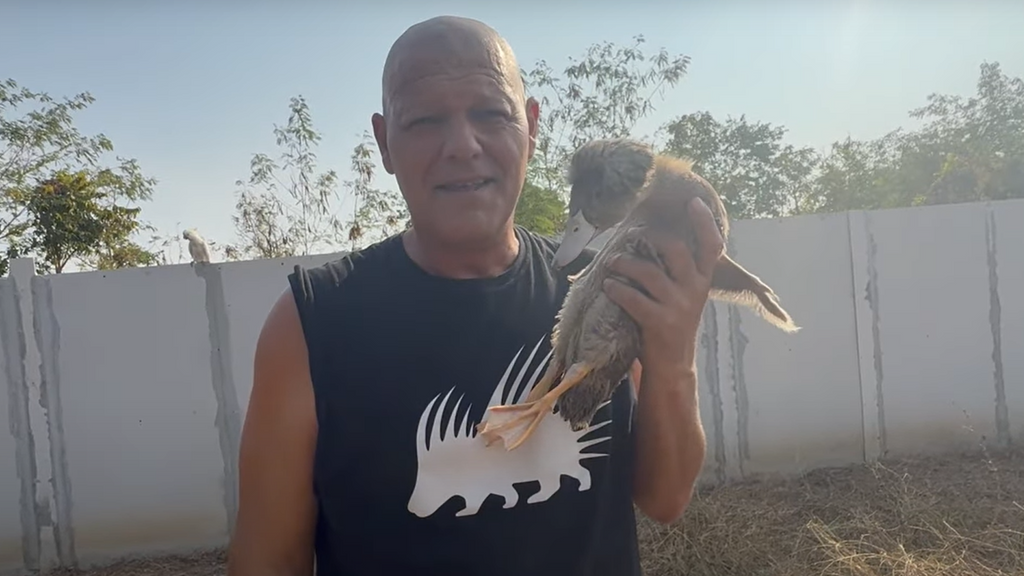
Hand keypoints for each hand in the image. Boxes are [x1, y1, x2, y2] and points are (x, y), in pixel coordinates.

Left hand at [602, 197, 724, 374]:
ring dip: (625, 263)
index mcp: (702, 280)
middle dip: (651, 238)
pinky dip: (617, 288)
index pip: (711, 246)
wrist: (673, 364)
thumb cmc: (672, 321)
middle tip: (632, 236)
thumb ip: (676, 271)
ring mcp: (678, 307)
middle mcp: (694, 290)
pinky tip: (608, 285)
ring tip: (611, 261)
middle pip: (676, 250)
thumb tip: (653, 239)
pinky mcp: (660, 323)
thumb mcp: (684, 295)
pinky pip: (634, 298)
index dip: (704, 222)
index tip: (693, 202)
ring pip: (650, 272)